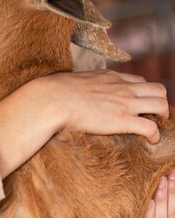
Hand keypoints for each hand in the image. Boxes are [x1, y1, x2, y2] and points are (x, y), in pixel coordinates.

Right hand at [52, 69, 166, 142]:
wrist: (54, 99)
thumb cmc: (58, 92)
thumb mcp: (77, 80)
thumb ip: (85, 85)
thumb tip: (74, 90)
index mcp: (112, 77)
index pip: (139, 81)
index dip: (143, 93)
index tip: (139, 105)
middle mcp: (123, 87)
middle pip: (158, 90)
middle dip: (160, 103)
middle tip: (153, 116)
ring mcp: (126, 103)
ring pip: (162, 105)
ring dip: (163, 116)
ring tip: (155, 126)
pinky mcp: (124, 120)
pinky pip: (151, 127)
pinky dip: (155, 135)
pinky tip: (150, 141)